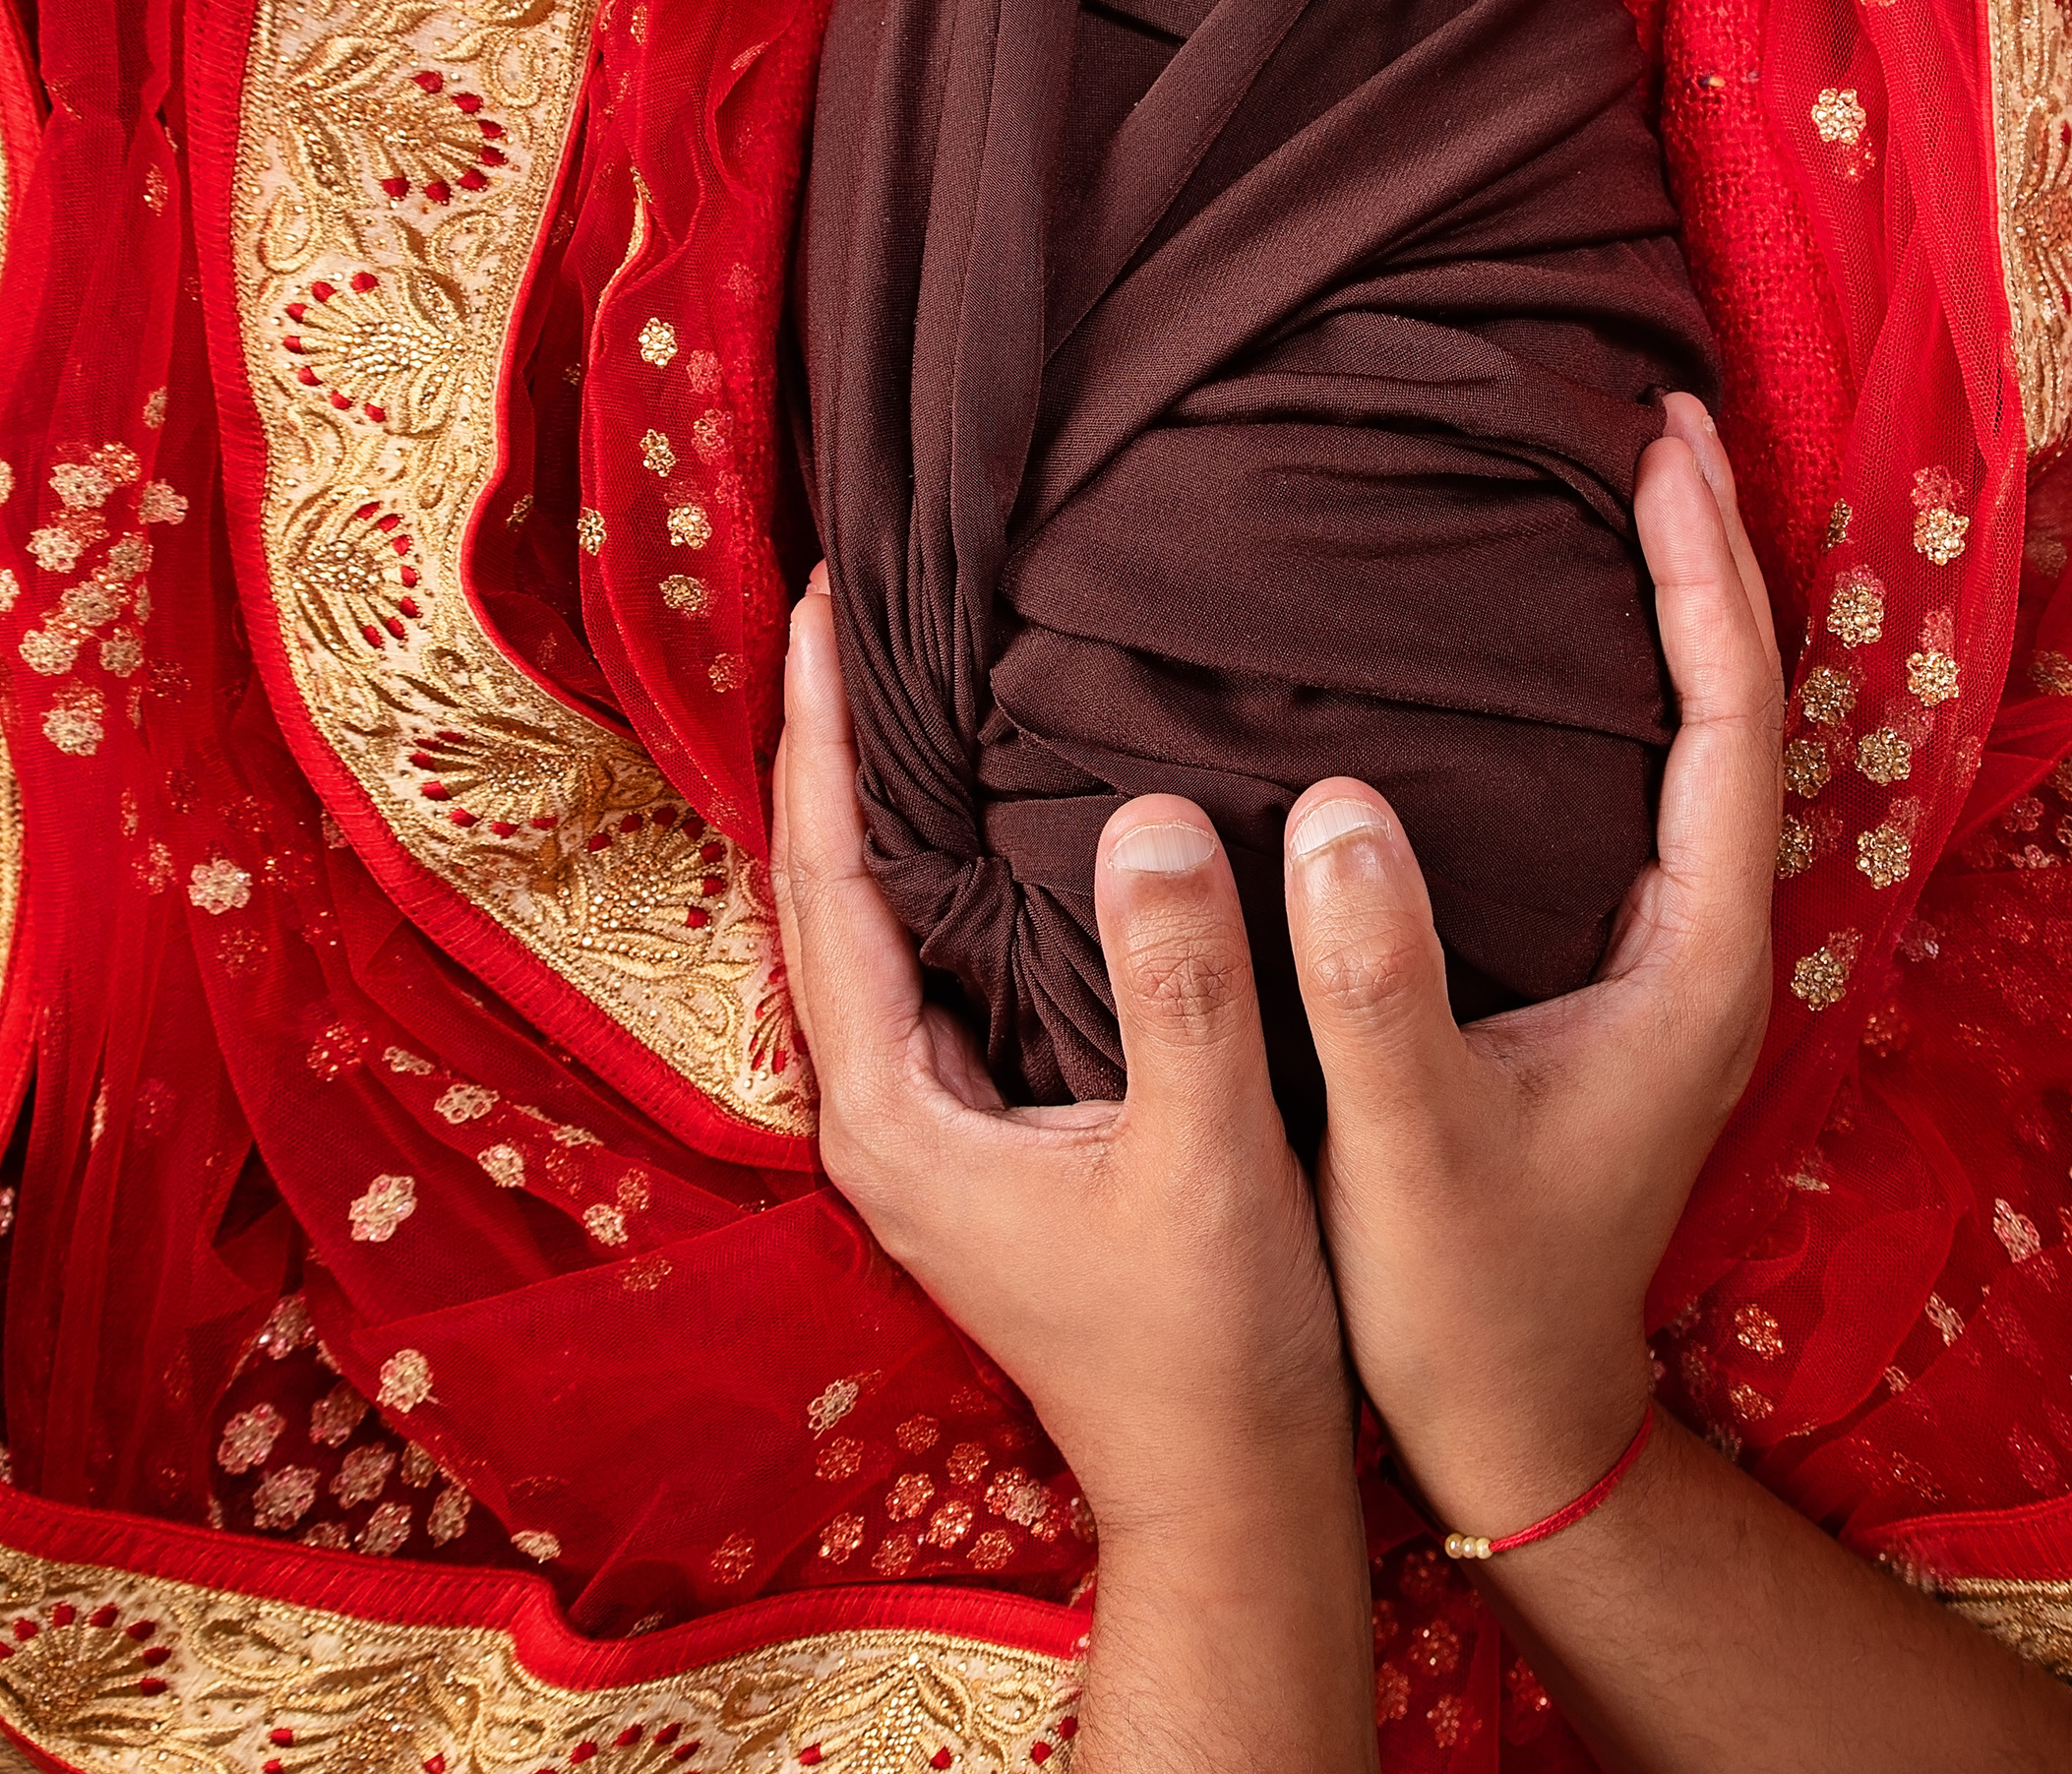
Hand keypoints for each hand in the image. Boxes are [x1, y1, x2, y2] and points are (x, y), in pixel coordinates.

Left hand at [768, 566, 1352, 1552]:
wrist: (1230, 1491)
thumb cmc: (1221, 1344)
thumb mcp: (1209, 1158)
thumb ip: (1181, 989)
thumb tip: (1147, 813)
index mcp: (897, 1111)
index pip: (826, 882)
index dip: (821, 735)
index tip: (826, 602)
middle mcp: (881, 1112)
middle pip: (822, 889)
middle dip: (827, 742)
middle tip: (849, 601)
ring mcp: (924, 1127)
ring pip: (867, 924)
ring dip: (871, 798)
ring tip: (895, 673)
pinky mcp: (977, 1134)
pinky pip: (924, 959)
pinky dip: (930, 865)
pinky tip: (975, 813)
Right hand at [1281, 395, 1782, 1534]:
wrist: (1520, 1427)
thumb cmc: (1464, 1299)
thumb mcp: (1405, 1146)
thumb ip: (1375, 981)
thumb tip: (1338, 801)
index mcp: (1698, 957)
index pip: (1730, 718)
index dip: (1702, 573)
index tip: (1659, 445)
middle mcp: (1712, 942)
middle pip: (1738, 705)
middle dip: (1706, 557)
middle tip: (1655, 418)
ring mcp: (1675, 960)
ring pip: (1697, 742)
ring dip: (1672, 613)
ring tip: (1619, 493)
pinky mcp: (1624, 978)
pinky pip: (1643, 788)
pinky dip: (1621, 688)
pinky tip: (1554, 654)